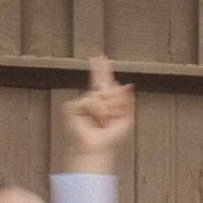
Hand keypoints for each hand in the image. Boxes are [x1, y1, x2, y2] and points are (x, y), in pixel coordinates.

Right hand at [62, 54, 134, 172]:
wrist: (98, 148)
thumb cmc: (111, 138)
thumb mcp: (126, 119)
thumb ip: (127, 102)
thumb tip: (128, 85)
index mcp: (106, 102)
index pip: (105, 82)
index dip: (103, 69)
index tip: (100, 57)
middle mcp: (94, 100)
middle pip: (96, 79)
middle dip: (98, 67)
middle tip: (97, 55)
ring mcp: (83, 103)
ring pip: (100, 94)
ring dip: (106, 108)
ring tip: (104, 121)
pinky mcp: (74, 107)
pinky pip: (90, 100)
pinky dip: (96, 110)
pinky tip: (94, 120)